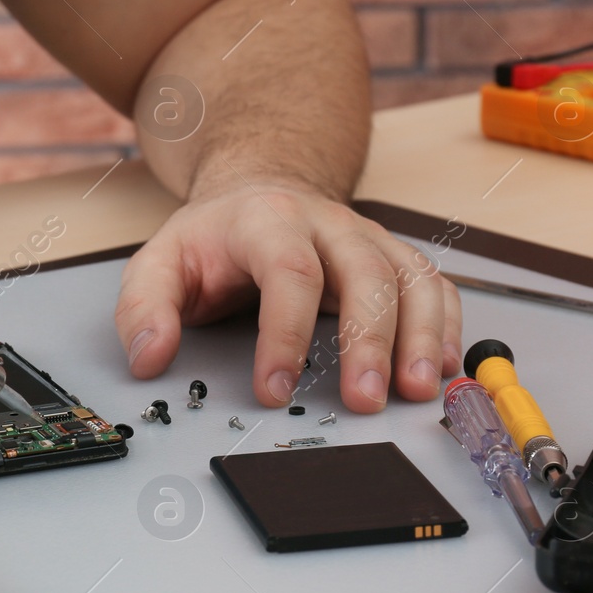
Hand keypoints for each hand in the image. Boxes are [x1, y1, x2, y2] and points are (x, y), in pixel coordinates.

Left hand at [113, 183, 461, 413]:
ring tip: (416, 390)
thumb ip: (145, 310)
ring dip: (421, 336)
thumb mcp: (160, 264)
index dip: (285, 334)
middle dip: (368, 341)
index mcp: (266, 221)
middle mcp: (328, 225)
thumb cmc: (213, 239)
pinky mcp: (394, 259)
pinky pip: (435, 286)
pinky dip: (447, 325)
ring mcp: (368, 239)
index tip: (275, 388)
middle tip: (363, 401)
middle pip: (363, 274)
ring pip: (411, 277)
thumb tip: (150, 357)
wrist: (258, 191)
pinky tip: (441, 366)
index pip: (287, 272)